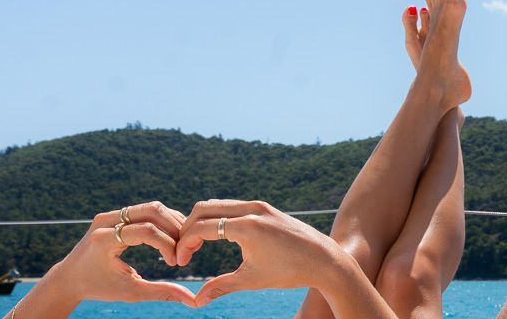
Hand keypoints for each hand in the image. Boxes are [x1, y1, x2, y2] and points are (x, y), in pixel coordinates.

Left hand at [34, 201, 196, 307]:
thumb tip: (192, 300)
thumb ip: (161, 292)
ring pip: (151, 207)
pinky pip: (144, 210)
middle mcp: (105, 221)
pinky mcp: (114, 215)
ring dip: (171, 222)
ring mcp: (109, 215)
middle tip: (185, 248)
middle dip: (174, 228)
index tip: (175, 263)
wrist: (70, 278)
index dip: (168, 245)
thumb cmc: (99, 288)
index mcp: (104, 240)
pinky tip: (172, 237)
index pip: (147, 231)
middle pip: (152, 211)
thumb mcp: (130, 292)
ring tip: (181, 243)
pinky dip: (162, 221)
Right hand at [174, 199, 359, 305]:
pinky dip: (219, 217)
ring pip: (218, 205)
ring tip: (196, 245)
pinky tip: (216, 237)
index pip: (201, 227)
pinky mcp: (267, 208)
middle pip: (204, 209)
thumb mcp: (252, 279)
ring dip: (202, 221)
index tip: (181, 262)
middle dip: (187, 228)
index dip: (184, 244)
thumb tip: (196, 302)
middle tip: (183, 251)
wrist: (326, 261)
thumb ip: (221, 286)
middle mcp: (252, 210)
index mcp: (246, 226)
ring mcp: (260, 206)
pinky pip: (234, 206)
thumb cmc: (290, 272)